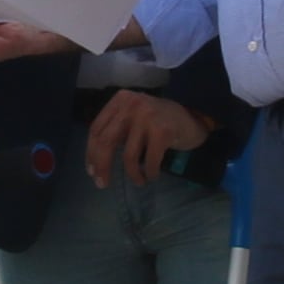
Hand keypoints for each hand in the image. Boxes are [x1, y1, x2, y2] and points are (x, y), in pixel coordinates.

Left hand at [87, 91, 205, 186]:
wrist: (193, 117)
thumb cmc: (159, 121)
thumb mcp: (133, 118)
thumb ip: (116, 130)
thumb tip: (95, 161)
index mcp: (120, 100)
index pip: (96, 129)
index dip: (91, 153)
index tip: (92, 172)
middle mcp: (131, 104)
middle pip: (106, 141)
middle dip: (102, 166)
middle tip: (102, 184)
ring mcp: (147, 116)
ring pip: (128, 155)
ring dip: (132, 174)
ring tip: (138, 181)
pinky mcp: (163, 130)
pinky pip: (149, 160)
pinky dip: (149, 173)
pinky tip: (152, 176)